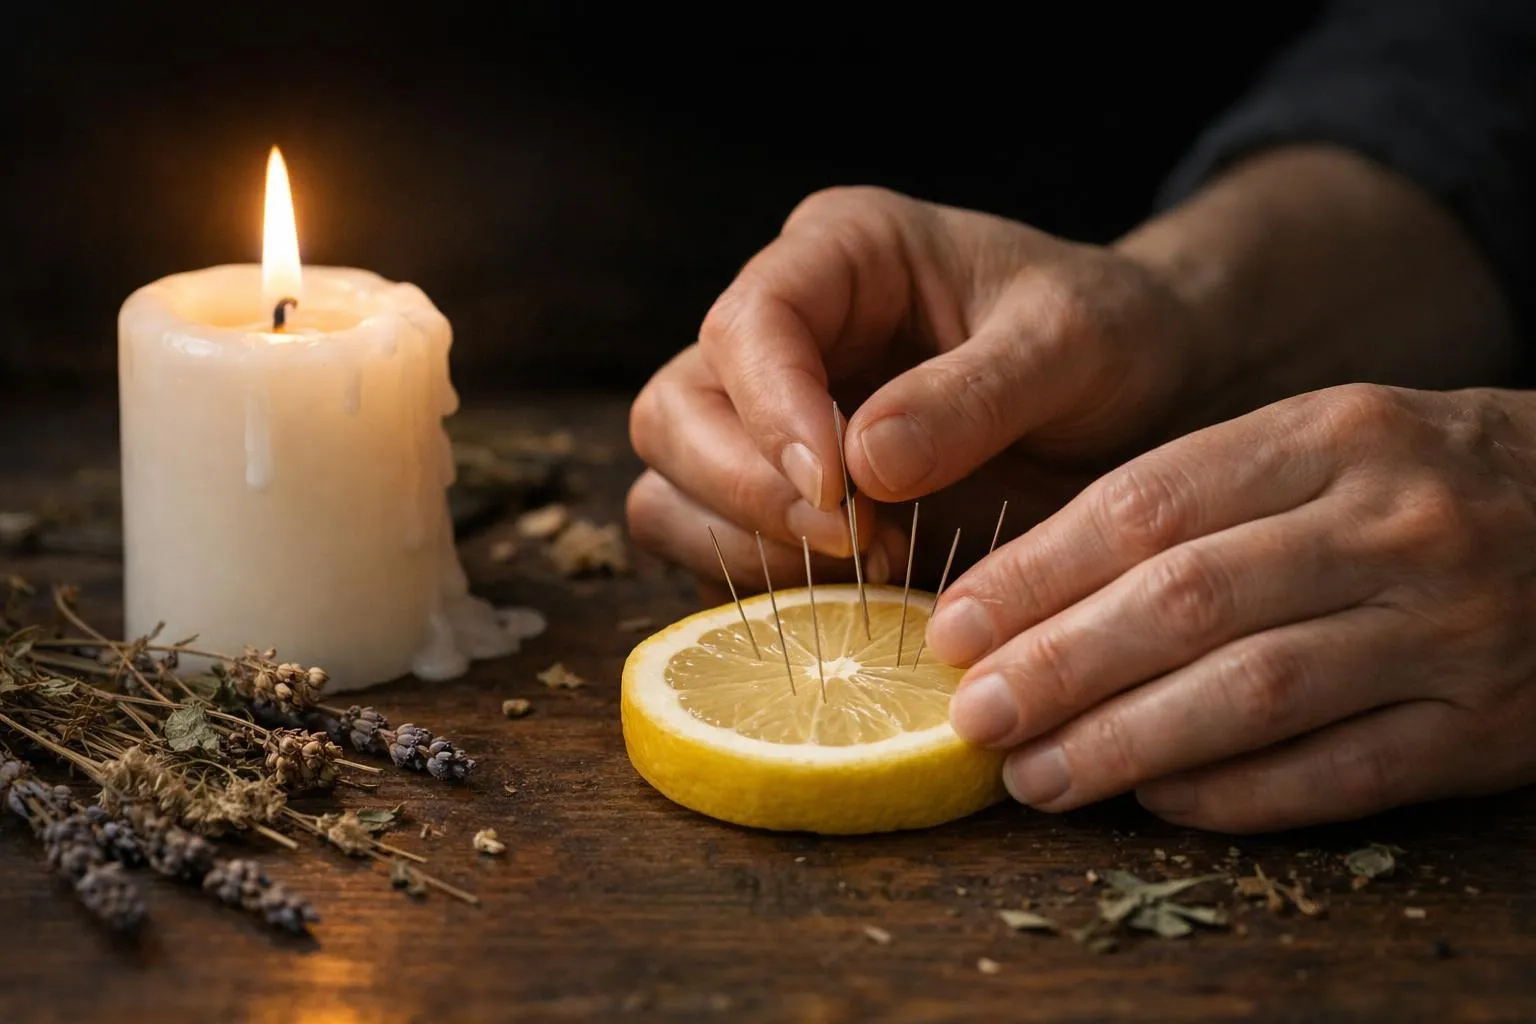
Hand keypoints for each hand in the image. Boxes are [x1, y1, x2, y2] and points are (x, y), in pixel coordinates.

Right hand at [628, 186, 1201, 588]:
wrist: (1136, 391)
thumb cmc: (1108, 337)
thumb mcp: (1073, 343)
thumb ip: (977, 393)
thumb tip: (861, 466)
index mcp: (840, 253)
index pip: (748, 323)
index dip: (771, 410)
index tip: (839, 489)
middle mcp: (781, 333)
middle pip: (675, 411)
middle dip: (746, 490)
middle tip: (856, 544)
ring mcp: (766, 420)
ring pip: (670, 489)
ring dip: (748, 549)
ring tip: (869, 568)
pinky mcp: (778, 500)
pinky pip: (714, 553)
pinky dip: (764, 590)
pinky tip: (856, 601)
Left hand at [927, 383, 1535, 831]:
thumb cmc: (1426, 480)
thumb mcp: (1325, 443)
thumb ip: (1198, 497)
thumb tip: (1037, 589)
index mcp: (1333, 436)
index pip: (1150, 505)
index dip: (1037, 573)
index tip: (954, 625)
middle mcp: (1391, 526)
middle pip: (1187, 601)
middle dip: (1059, 665)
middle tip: (971, 711)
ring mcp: (1445, 629)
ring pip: (1252, 695)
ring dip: (1123, 742)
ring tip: (1032, 774)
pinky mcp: (1485, 726)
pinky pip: (1339, 775)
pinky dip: (1235, 794)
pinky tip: (1154, 801)